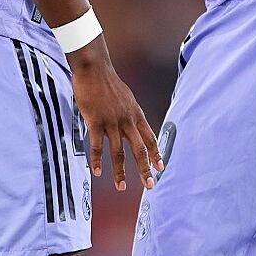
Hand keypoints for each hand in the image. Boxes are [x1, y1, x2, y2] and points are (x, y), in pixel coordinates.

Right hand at [67, 44, 161, 190]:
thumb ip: (130, 114)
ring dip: (120, 171)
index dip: (156, 154)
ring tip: (120, 187)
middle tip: (149, 185)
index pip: (150, 138)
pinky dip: (97, 160)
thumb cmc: (108, 82)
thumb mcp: (126, 98)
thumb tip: (133, 125)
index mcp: (136, 114)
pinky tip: (97, 172)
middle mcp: (127, 120)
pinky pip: (97, 146)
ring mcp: (112, 122)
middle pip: (139, 149)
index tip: (160, 168)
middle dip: (144, 169)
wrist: (94, 68)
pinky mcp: (96, 122)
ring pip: (118, 152)